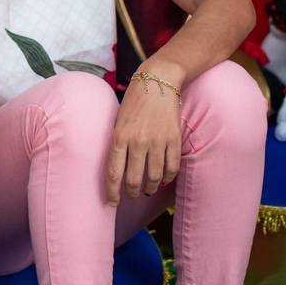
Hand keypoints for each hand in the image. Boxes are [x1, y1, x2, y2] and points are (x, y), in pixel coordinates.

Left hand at [106, 62, 183, 203]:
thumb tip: (118, 169)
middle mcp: (138, 142)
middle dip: (131, 193)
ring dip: (149, 187)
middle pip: (134, 180)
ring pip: (154, 177)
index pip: (113, 173)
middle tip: (131, 195)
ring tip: (146, 189)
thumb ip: (118, 143)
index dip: (112, 192)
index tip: (112, 202)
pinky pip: (171, 168)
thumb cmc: (134, 102)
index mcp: (119, 136)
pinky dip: (166, 178)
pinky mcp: (174, 140)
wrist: (158, 82)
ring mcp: (158, 142)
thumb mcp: (117, 120)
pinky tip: (162, 179)